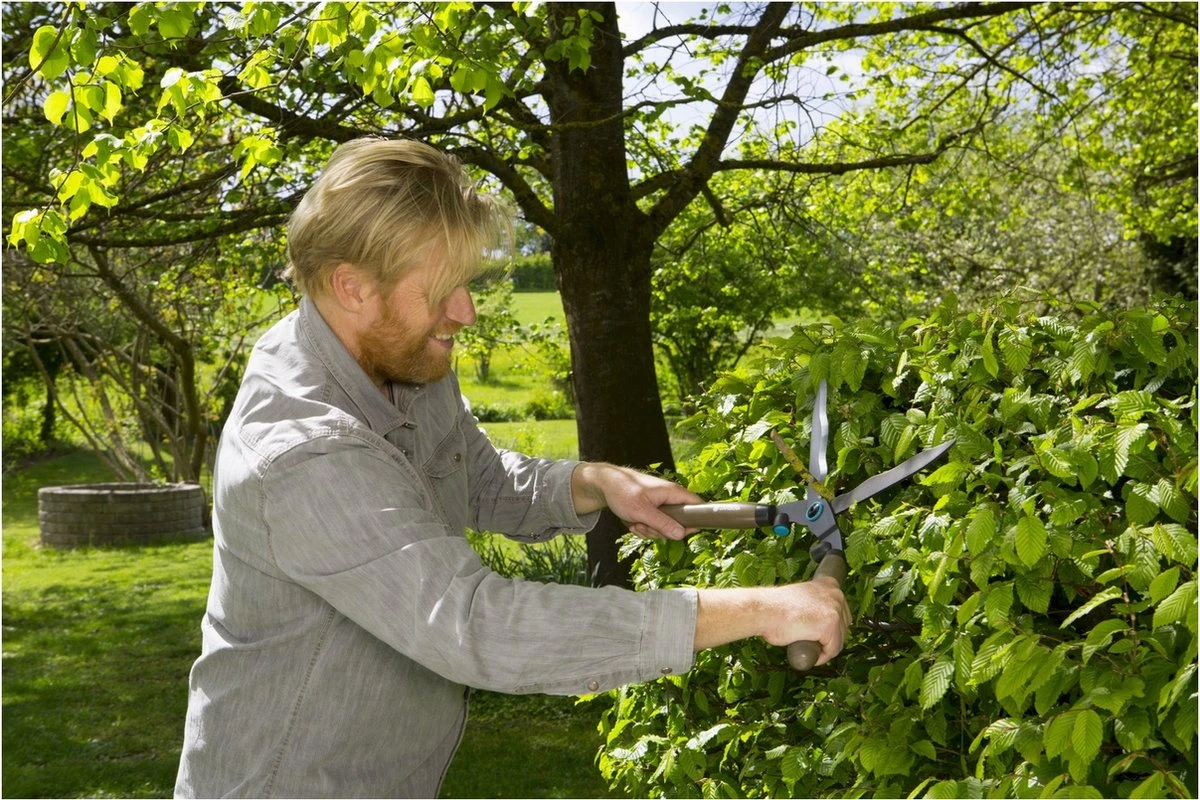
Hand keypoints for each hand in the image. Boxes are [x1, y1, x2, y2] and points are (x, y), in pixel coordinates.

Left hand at [571, 462, 702, 539]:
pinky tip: (631, 521)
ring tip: (634, 521)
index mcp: (673, 492)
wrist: (604, 485)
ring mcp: (661, 505)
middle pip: (678, 524)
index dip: (695, 521)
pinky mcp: (652, 511)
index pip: (697, 505)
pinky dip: (642, 527)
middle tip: (643, 525)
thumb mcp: (641, 511)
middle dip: (660, 530)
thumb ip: (662, 523)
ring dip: (648, 530)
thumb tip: (681, 534)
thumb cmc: (622, 491)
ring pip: (664, 528)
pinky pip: (653, 526)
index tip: (682, 532)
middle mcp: (670, 498)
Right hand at [693, 578, 850, 664]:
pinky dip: (824, 656)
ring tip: (810, 649)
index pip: (841, 610)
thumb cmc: (774, 607)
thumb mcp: (799, 598)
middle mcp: (835, 594)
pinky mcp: (830, 626)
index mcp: (828, 584)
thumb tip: (816, 619)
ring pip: (839, 639)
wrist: (764, 610)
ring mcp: (834, 610)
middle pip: (844, 625)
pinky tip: (814, 656)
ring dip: (826, 647)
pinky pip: (833, 649)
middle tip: (814, 643)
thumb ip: (812, 603)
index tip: (819, 633)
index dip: (832, 625)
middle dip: (832, 637)